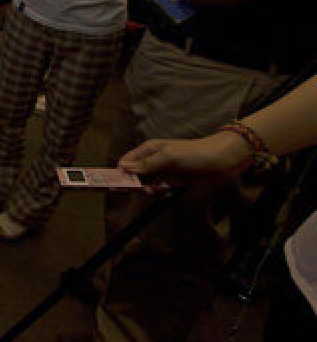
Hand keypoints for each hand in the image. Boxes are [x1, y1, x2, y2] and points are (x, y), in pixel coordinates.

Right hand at [118, 132, 252, 188]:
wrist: (221, 160)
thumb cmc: (194, 154)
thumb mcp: (167, 158)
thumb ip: (145, 165)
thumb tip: (123, 167)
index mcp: (147, 150)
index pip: (125, 162)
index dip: (121, 174)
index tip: (120, 185)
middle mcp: (151, 160)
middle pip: (133, 175)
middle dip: (135, 184)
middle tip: (146, 189)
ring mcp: (161, 171)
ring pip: (144, 184)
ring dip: (149, 189)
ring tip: (159, 189)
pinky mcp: (171, 180)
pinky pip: (158, 188)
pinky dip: (159, 192)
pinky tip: (167, 190)